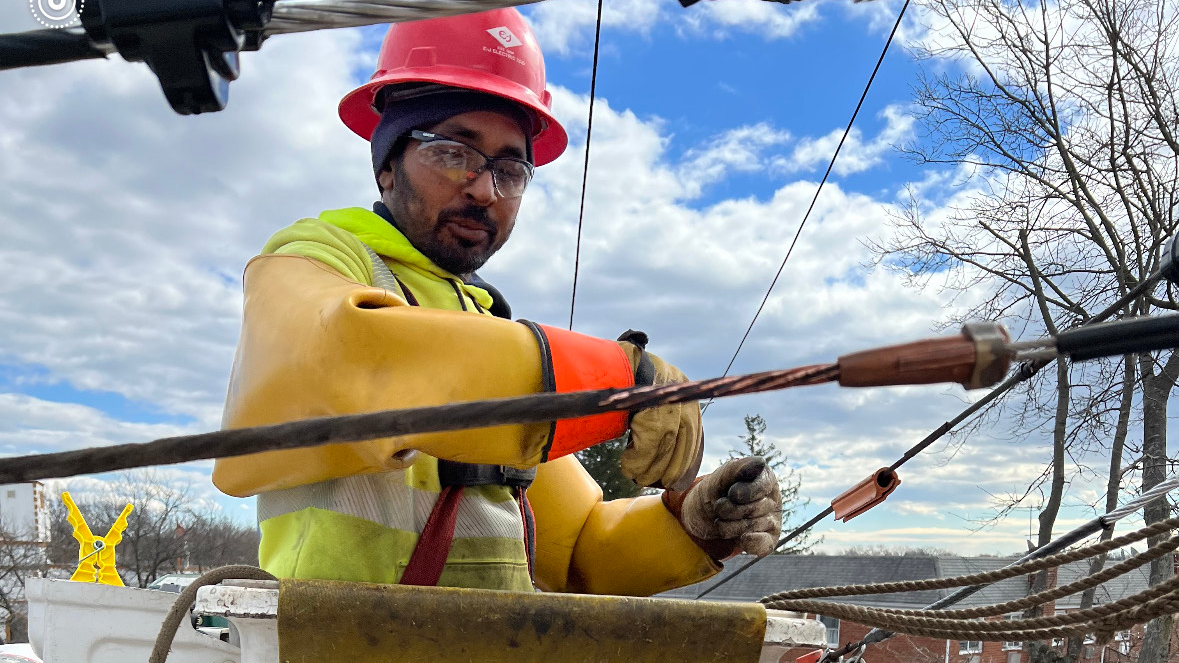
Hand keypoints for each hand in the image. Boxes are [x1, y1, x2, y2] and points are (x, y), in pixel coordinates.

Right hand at [615, 331, 702, 490]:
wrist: (614, 361)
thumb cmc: (630, 380)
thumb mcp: (655, 396)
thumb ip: (665, 418)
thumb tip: (666, 455)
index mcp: (688, 395)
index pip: (693, 438)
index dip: (683, 462)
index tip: (675, 478)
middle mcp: (684, 402)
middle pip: (680, 448)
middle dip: (667, 470)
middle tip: (652, 480)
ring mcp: (670, 411)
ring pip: (663, 451)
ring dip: (648, 469)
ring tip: (636, 476)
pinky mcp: (653, 419)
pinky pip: (647, 449)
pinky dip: (636, 462)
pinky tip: (627, 465)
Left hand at [679, 456, 780, 557]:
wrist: (703, 516)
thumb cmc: (716, 491)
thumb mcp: (719, 477)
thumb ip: (737, 468)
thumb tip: (761, 462)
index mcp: (766, 479)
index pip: (764, 486)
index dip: (746, 492)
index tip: (731, 493)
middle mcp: (773, 499)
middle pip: (757, 508)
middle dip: (731, 510)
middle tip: (718, 507)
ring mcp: (772, 521)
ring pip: (755, 527)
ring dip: (730, 526)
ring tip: (720, 521)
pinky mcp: (768, 540)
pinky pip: (764, 545)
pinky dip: (749, 543)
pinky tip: (739, 539)